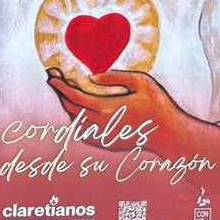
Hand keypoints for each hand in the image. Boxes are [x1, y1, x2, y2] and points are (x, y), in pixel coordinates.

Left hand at [44, 67, 219, 180]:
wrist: (169, 134)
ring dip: (68, 107)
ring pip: (76, 122)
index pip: (74, 97)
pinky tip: (79, 112)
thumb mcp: (141, 81)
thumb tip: (92, 77)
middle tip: (55, 79)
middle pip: (71, 108)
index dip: (60, 85)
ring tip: (67, 92)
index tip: (51, 75)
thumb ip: (115, 76)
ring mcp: (103, 136)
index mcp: (106, 108)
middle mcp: (100, 125)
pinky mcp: (107, 143)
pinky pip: (84, 132)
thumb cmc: (158, 105)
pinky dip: (77, 121)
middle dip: (61, 93)